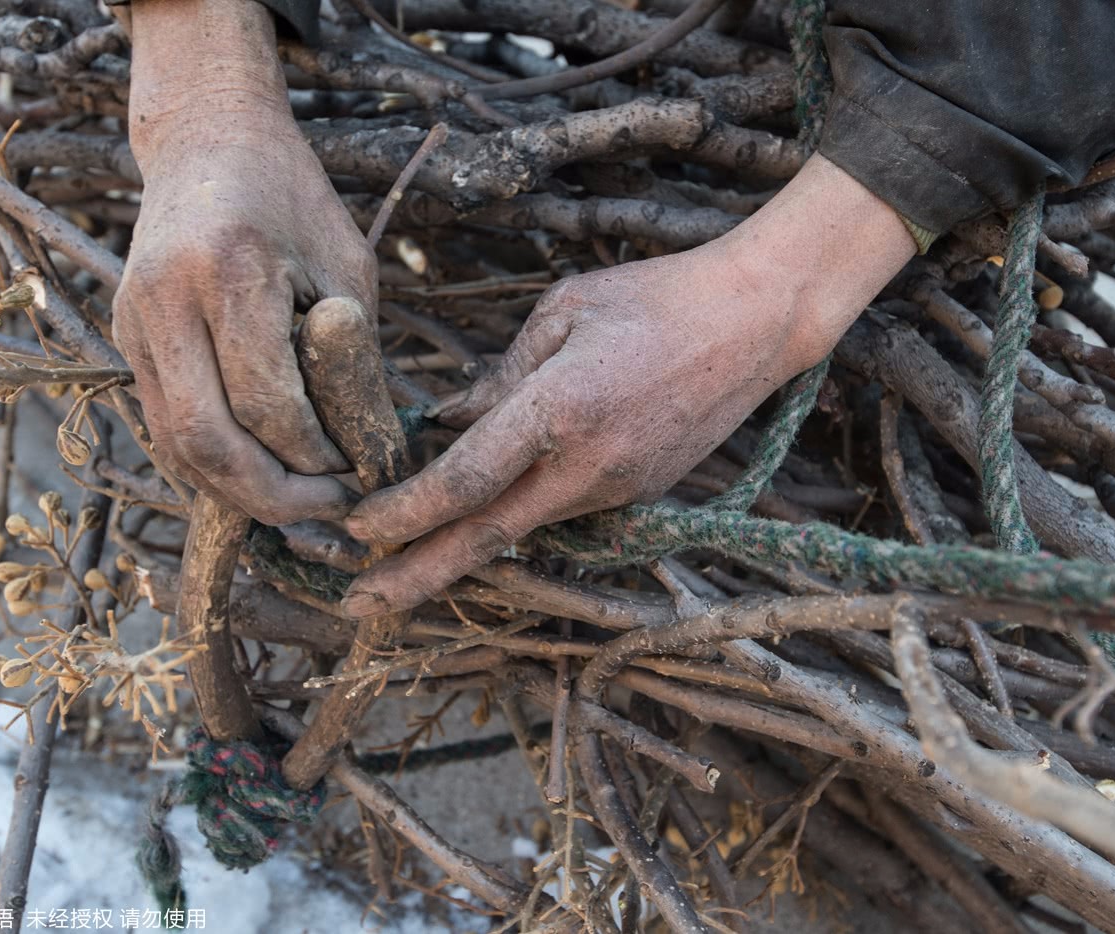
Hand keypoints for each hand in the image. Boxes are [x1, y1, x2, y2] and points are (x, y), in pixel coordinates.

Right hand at [113, 0, 371, 524]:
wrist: (206, 139)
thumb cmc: (294, 200)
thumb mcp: (348, 267)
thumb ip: (353, 357)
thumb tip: (368, 454)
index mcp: (230, 270)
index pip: (266, 403)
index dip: (315, 457)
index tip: (358, 474)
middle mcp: (165, 300)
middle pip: (207, 440)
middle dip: (272, 496)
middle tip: (329, 509)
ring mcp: (132, 322)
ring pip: (175, 446)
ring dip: (238, 491)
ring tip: (299, 502)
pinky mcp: (124, 338)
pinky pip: (164, 425)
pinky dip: (210, 465)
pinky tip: (260, 475)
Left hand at [341, 154, 916, 617]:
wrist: (757, 322)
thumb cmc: (656, 298)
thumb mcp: (563, 311)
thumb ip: (500, 376)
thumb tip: (447, 421)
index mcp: (562, 409)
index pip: (466, 480)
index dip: (405, 511)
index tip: (357, 526)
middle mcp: (590, 466)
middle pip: (487, 537)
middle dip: (416, 577)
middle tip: (358, 607)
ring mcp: (620, 489)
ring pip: (524, 525)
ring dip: (463, 543)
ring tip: (403, 557)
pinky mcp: (640, 494)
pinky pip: (562, 510)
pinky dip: (515, 514)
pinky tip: (483, 511)